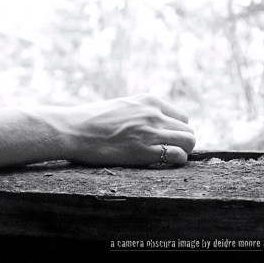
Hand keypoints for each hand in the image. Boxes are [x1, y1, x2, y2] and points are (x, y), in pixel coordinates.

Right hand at [58, 94, 196, 166]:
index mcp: (148, 100)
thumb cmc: (92, 120)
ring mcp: (150, 132)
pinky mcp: (145, 151)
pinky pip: (178, 156)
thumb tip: (154, 122)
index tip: (165, 139)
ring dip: (182, 151)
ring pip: (189, 142)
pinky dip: (175, 161)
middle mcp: (153, 114)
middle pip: (188, 130)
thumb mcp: (122, 106)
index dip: (175, 130)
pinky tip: (161, 162)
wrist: (73, 130)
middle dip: (181, 142)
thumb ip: (142, 111)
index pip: (182, 117)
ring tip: (165, 157)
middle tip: (166, 151)